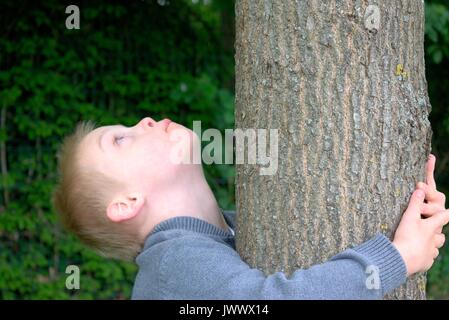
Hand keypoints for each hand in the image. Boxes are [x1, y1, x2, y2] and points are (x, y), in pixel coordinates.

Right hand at [393, 154, 447, 275]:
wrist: (402, 258)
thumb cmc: (406, 236)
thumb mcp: (409, 217)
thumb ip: (414, 203)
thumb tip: (420, 190)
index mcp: (431, 227)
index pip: (443, 217)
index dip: (448, 213)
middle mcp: (434, 240)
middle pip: (441, 235)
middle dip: (437, 232)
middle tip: (431, 229)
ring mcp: (430, 252)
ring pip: (436, 247)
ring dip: (432, 244)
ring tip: (425, 243)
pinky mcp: (425, 262)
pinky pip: (428, 258)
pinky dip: (425, 255)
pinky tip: (418, 255)